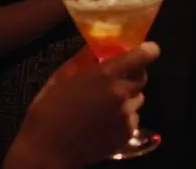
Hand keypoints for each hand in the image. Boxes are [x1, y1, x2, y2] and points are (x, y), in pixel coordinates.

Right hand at [9, 42, 158, 168]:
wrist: (47, 150)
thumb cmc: (49, 110)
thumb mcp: (62, 77)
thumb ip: (84, 59)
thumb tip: (96, 46)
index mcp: (105, 75)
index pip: (142, 56)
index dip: (148, 50)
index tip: (147, 49)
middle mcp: (121, 93)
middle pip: (142, 77)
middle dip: (133, 75)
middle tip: (116, 79)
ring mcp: (126, 115)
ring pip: (137, 99)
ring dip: (127, 98)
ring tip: (105, 105)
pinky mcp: (126, 134)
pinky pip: (132, 119)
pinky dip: (123, 118)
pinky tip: (104, 122)